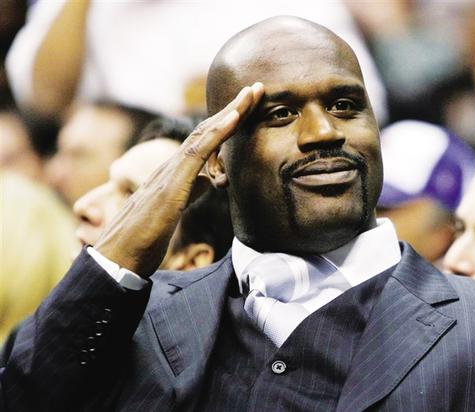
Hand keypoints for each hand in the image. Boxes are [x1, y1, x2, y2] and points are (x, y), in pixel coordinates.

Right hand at [94, 83, 264, 276]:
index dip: (227, 122)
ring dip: (230, 112)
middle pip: (206, 130)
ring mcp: (169, 172)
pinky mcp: (170, 185)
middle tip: (256, 90)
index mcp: (175, 172)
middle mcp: (171, 165)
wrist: (117, 257)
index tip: (249, 107)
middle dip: (234, 109)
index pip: (205, 140)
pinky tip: (235, 118)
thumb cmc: (143, 237)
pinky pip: (197, 152)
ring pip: (202, 134)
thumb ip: (192, 191)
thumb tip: (210, 180)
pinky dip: (217, 133)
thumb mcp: (177, 208)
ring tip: (251, 94)